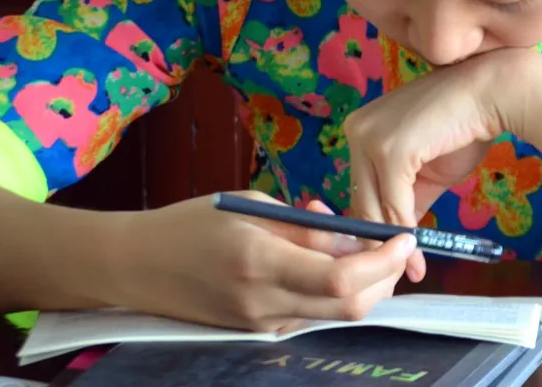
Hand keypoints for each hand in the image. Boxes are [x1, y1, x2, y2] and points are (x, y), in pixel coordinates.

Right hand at [116, 191, 416, 332]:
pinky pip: (312, 318)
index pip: (341, 277)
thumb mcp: (252, 207)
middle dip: (385, 279)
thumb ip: (306, 227)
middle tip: (395, 247)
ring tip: (359, 249)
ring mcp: (261, 325)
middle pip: (349, 307)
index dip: (382, 261)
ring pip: (336, 317)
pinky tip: (328, 266)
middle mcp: (264, 303)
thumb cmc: (191, 223)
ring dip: (363, 288)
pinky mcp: (259, 333)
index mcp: (260, 262)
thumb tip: (356, 238)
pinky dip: (334, 296)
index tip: (404, 238)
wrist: (137, 265)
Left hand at [345, 49, 532, 277]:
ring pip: (373, 209)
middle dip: (381, 243)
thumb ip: (404, 199)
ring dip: (394, 244)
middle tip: (402, 273)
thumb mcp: (425, 170)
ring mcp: (369, 139)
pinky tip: (422, 249)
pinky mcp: (389, 151)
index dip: (375, 227)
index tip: (394, 258)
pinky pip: (395, 206)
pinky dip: (408, 233)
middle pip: (360, 201)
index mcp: (360, 130)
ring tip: (413, 269)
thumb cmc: (464, 126)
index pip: (360, 188)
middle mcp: (356, 130)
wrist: (492, 95)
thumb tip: (397, 240)